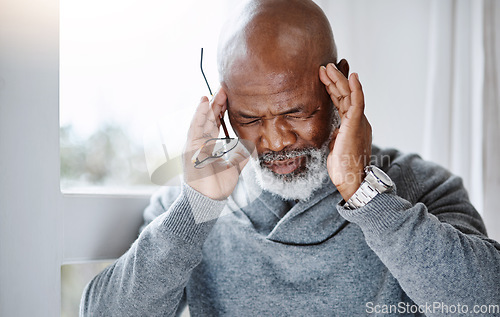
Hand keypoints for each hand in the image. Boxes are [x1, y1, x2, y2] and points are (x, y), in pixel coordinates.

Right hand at [183, 88, 253, 199]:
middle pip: (208, 118)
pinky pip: (195, 126)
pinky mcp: (190, 147)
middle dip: (216, 103)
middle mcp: (200, 143)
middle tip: (224, 88)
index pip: (215, 123)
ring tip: (215, 90)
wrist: (208, 201)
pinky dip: (199, 113)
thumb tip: (250, 148)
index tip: (229, 97)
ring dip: (208, 104)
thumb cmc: (217, 187)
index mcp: (209, 146)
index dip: (221, 110)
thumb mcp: (233, 168)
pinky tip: (204, 102)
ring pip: (201, 119)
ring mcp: (194, 144)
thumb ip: (239, 157)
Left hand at [319, 63, 371, 200]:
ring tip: (328, 67)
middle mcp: (357, 120)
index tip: (324, 78)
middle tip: (324, 67)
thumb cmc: (344, 168)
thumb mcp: (335, 148)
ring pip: (350, 95)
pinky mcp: (357, 124)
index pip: (342, 103)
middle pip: (345, 95)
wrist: (352, 180)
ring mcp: (358, 121)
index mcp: (352, 126)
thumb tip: (332, 133)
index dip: (333, 90)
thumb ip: (336, 137)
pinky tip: (352, 76)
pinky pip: (358, 102)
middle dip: (334, 80)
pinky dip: (355, 88)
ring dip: (339, 80)